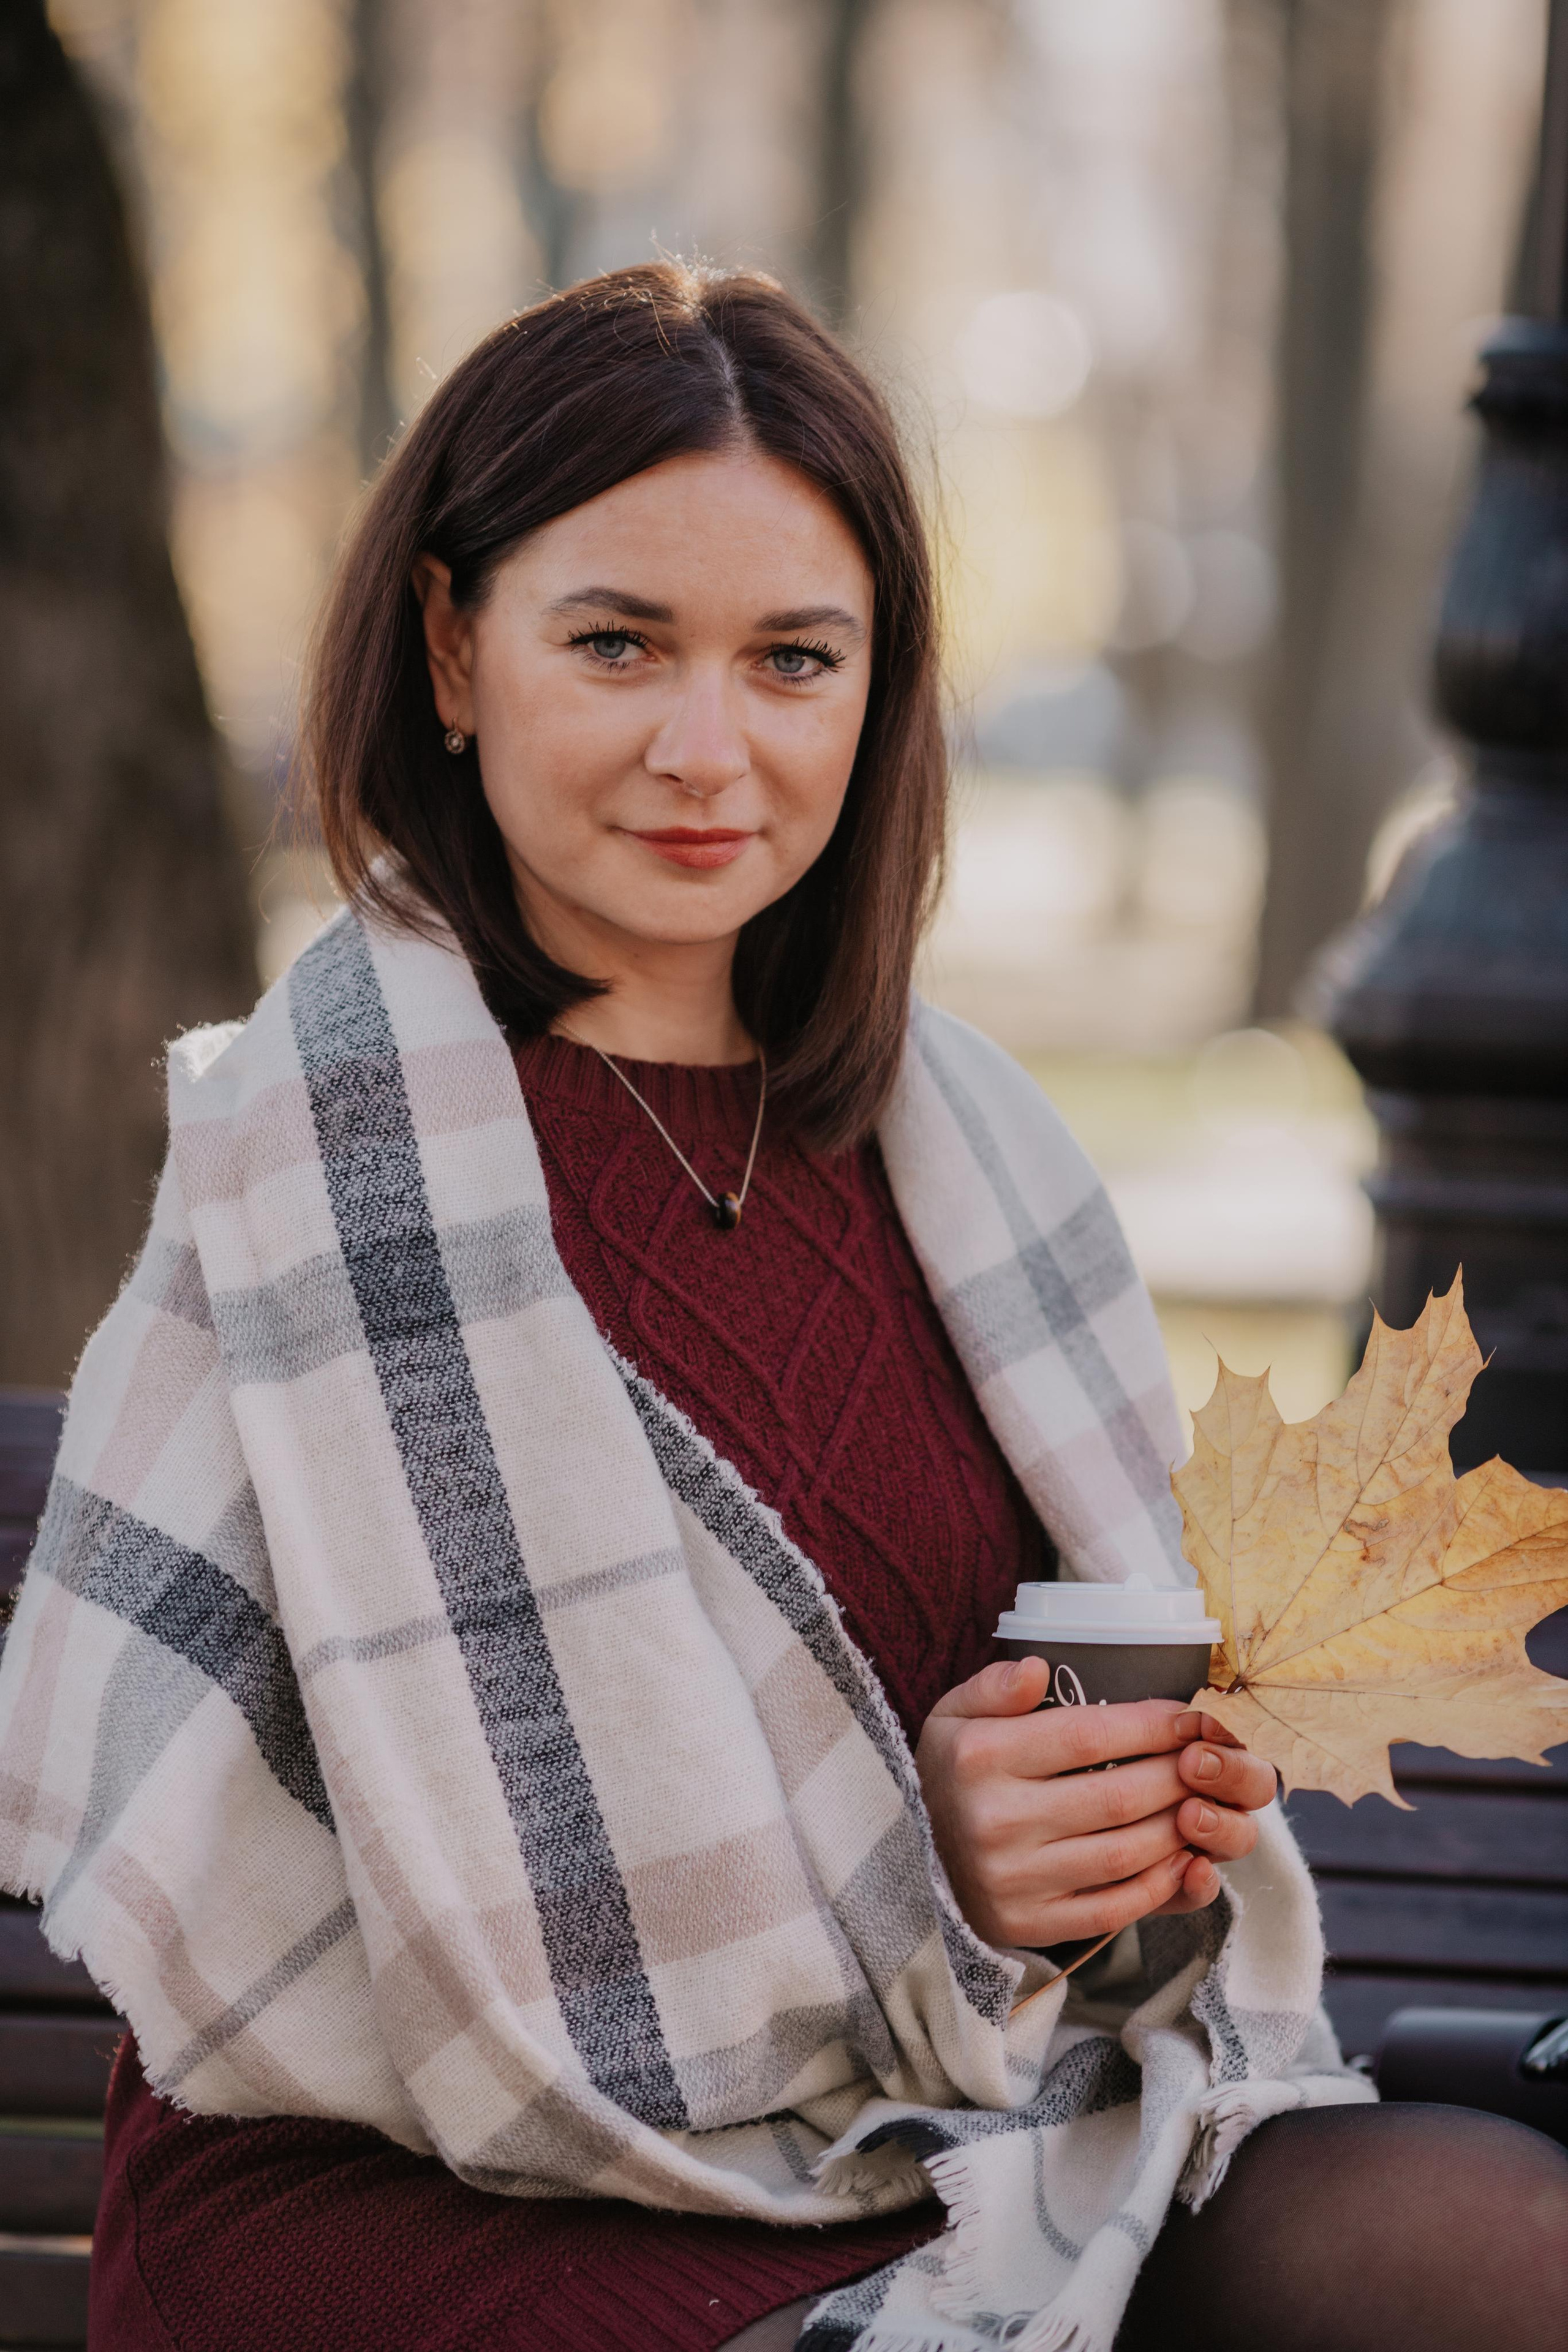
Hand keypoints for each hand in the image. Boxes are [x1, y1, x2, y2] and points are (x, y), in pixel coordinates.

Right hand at [914, 1654, 1277, 1950]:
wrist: (907, 1861)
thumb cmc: (950, 1777)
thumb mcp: (952, 1716)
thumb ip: (992, 1686)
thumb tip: (1037, 1670)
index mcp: (980, 1758)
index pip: (1087, 1736)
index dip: (1151, 1725)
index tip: (1191, 1716)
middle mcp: (995, 1822)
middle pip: (1118, 1797)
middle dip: (1179, 1775)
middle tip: (1209, 1760)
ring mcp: (1013, 1881)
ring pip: (1124, 1854)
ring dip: (1179, 1827)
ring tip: (1202, 1803)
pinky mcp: (1028, 1925)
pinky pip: (1112, 1908)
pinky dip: (1158, 1884)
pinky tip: (1182, 1857)